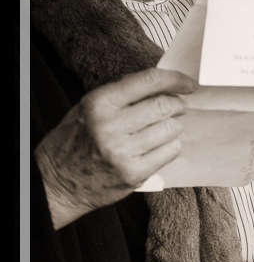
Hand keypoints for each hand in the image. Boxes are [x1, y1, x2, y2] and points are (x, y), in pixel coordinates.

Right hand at [35, 68, 193, 228]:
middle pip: (164, 106)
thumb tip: (156, 85)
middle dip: (177, 105)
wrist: (57, 182)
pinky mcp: (134, 172)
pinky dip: (172, 147)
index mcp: (99, 103)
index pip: (148, 81)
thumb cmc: (74, 142)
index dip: (175, 80)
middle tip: (178, 108)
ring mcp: (123, 151)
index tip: (188, 84)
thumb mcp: (87, 109)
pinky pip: (170, 152)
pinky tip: (162, 146)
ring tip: (164, 129)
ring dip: (174, 127)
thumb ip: (119, 96)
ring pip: (171, 129)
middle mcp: (110, 125)